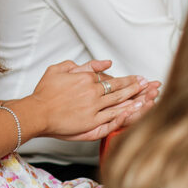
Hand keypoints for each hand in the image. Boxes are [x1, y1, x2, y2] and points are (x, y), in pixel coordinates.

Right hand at [29, 60, 148, 140]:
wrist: (37, 112)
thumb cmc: (45, 92)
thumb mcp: (60, 68)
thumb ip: (84, 64)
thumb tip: (105, 63)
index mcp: (86, 78)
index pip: (112, 78)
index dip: (128, 79)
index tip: (138, 78)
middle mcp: (92, 92)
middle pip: (119, 90)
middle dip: (137, 87)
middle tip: (150, 85)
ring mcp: (93, 109)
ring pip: (119, 104)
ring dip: (135, 100)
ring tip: (148, 98)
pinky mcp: (91, 124)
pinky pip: (112, 119)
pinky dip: (125, 115)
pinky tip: (134, 113)